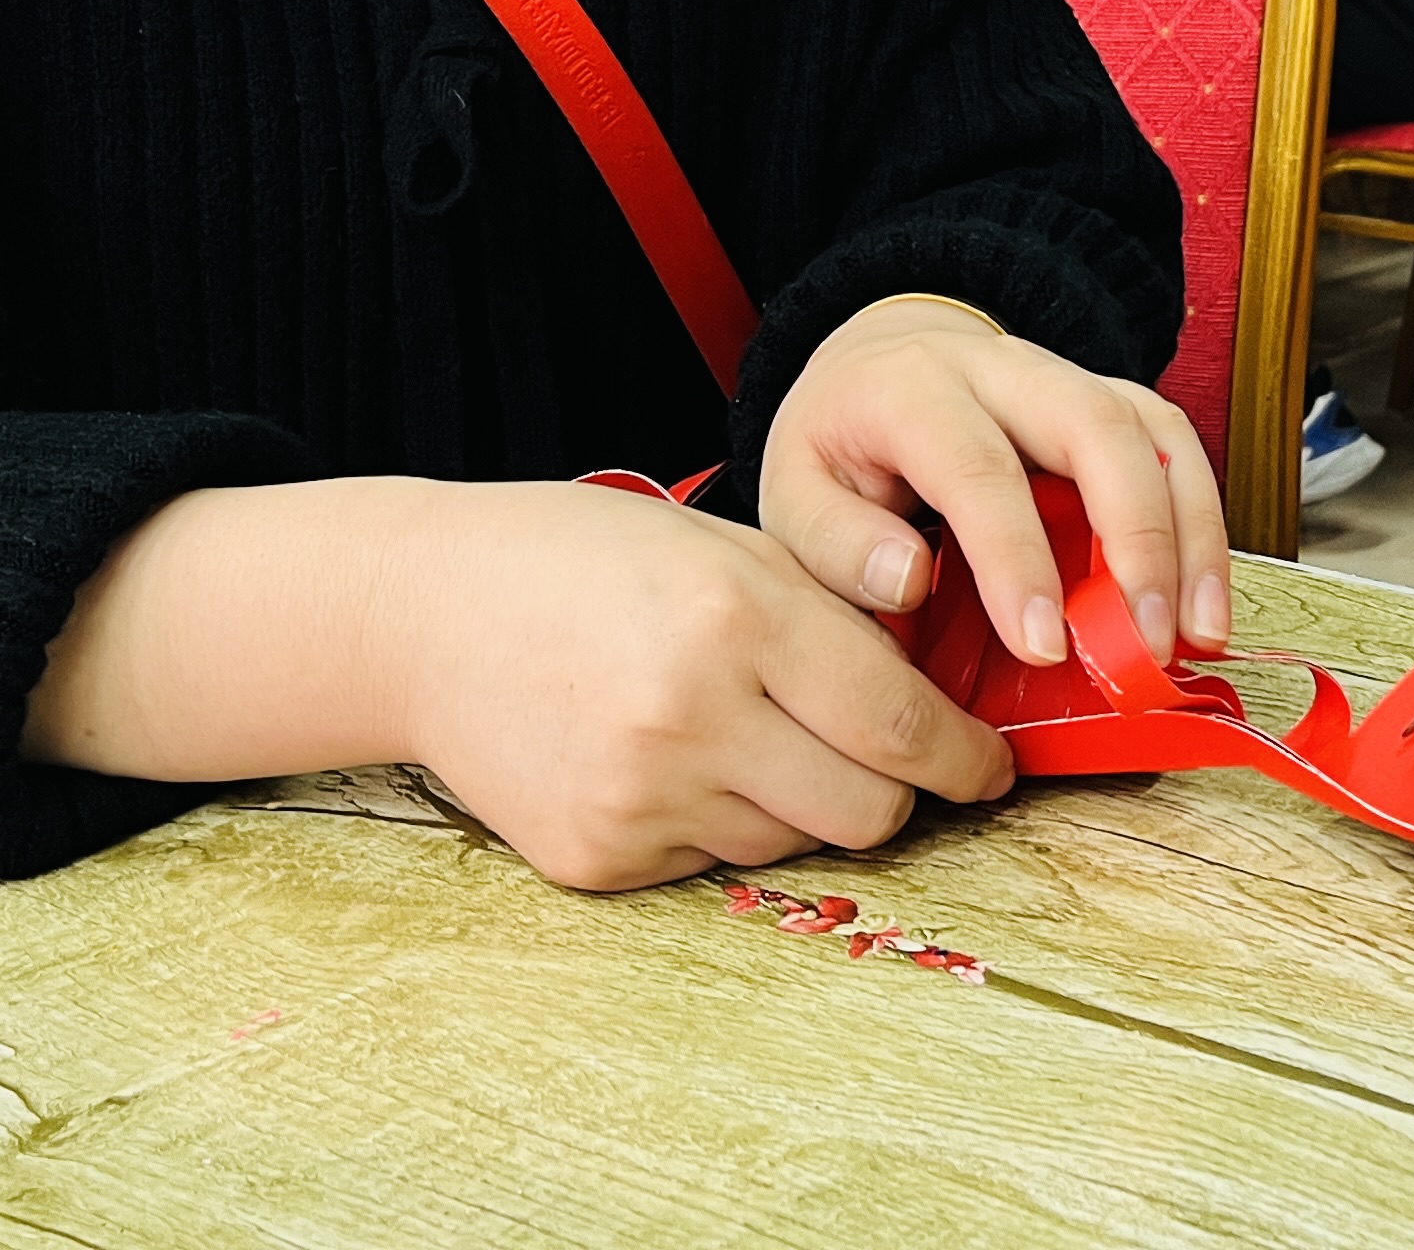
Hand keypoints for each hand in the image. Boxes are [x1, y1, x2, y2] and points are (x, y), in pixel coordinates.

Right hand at [24, 473, 1014, 896]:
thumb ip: (829, 620)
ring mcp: (641, 796)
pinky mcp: (597, 855)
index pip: (902, 726)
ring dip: (803, 804)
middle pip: (867, 810)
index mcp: (740, 618)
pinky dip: (718, 822)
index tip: (991, 768)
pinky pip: (711, 863)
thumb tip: (940, 705)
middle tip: (894, 764)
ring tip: (753, 737)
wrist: (423, 615)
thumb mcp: (726, 549)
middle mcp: (694, 715)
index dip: (967, 759)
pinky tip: (673, 760)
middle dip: (900, 793)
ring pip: (792, 843)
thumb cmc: (587, 561)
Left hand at [762, 299, 1231, 673]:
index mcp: (913, 391)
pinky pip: (1175, 444)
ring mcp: (1067, 378)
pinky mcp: (1111, 401)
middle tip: (1146, 642)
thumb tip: (908, 582)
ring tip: (1197, 632)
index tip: (1042, 643)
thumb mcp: (795, 490)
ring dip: (1189, 533)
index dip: (1016, 557)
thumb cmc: (843, 444)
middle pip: (1093, 426)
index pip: (977, 467)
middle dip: (1134, 538)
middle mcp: (1002, 370)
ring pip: (1152, 429)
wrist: (878, 360)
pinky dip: (1203, 521)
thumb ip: (835, 543)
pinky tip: (1206, 600)